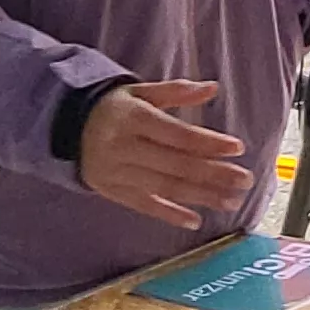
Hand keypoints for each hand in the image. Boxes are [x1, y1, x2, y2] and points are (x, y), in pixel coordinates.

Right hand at [77, 80, 253, 225]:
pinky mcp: (112, 191)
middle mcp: (125, 147)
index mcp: (134, 118)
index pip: (178, 134)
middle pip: (176, 164)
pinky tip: (195, 220)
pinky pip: (144, 205)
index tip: (237, 148)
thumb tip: (212, 88)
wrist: (64, 126)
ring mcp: (118, 172)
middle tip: (245, 180)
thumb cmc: (112, 107)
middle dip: (214, 174)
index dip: (209, 143)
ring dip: (201, 196)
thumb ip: (175, 91)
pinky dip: (170, 214)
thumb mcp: (139, 91)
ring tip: (231, 201)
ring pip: (165, 187)